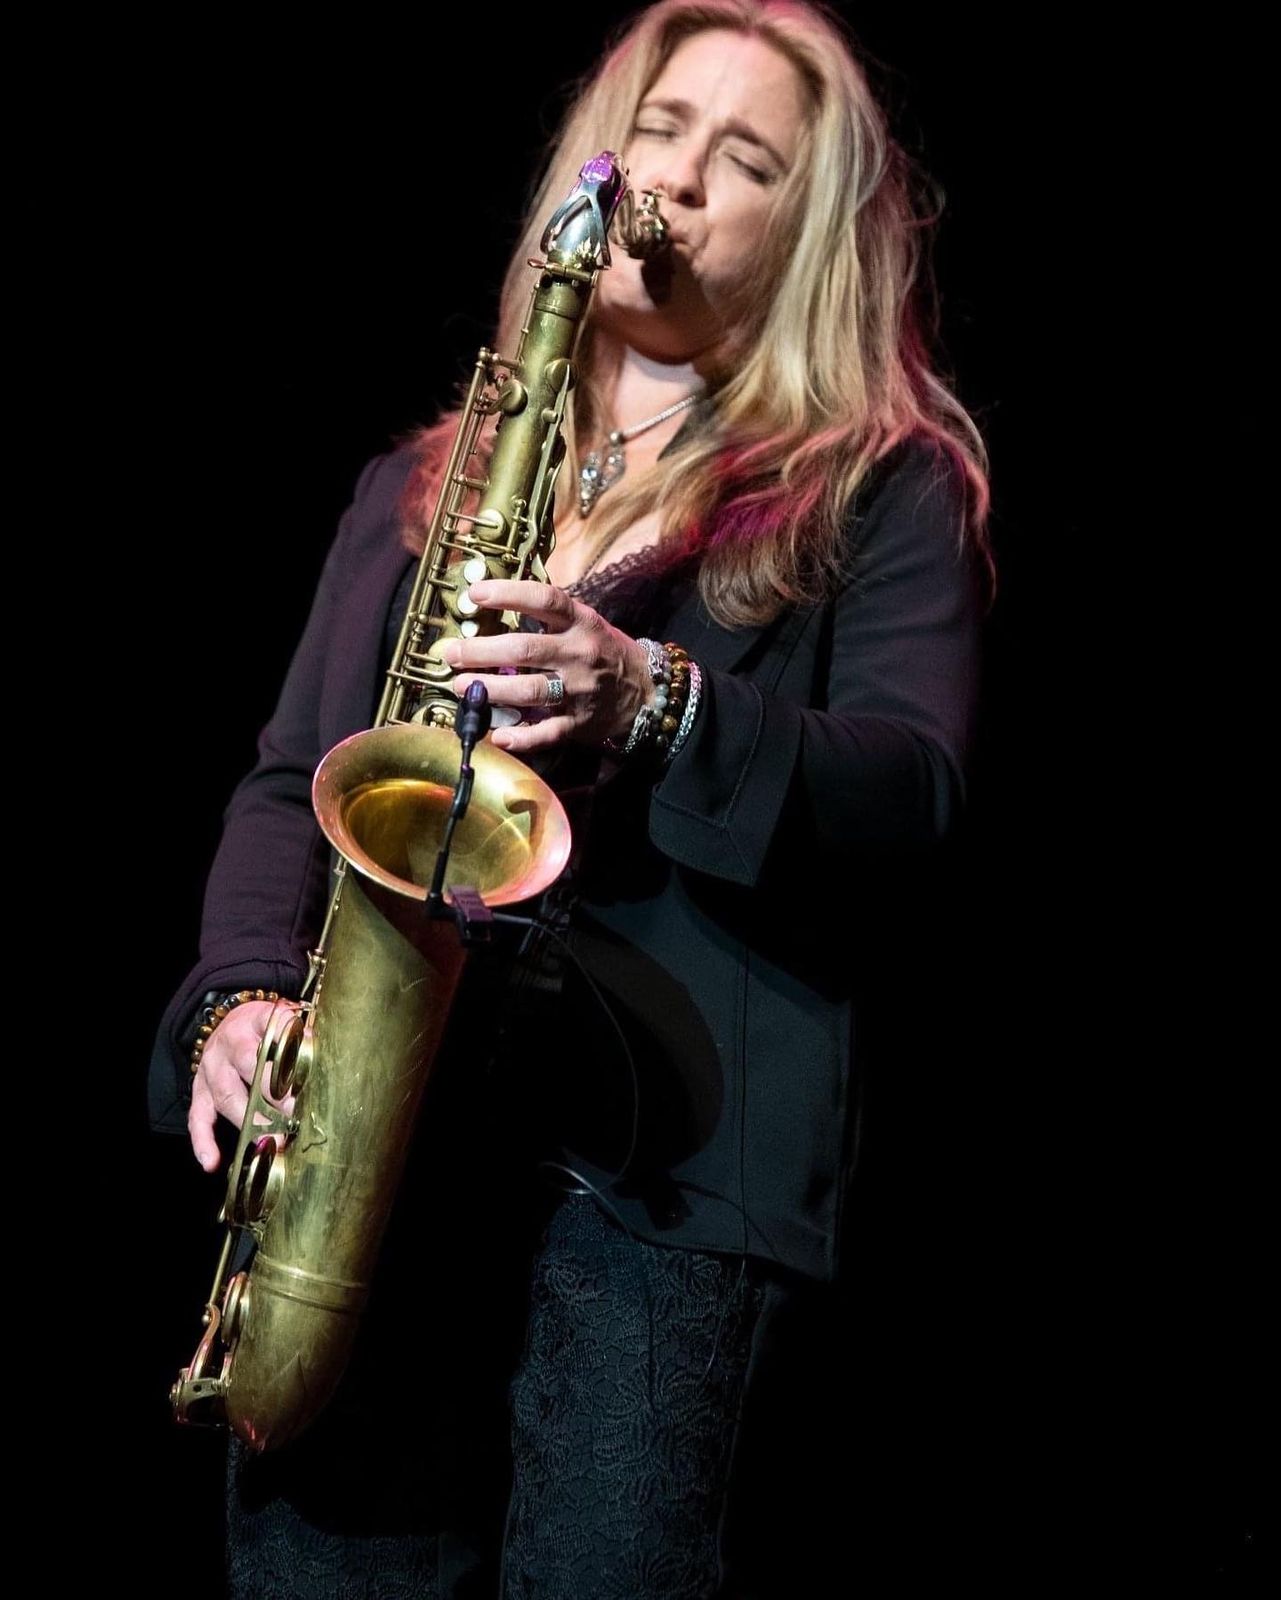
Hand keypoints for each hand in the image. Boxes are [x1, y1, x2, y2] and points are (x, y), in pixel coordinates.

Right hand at [188, 1001, 292, 1173]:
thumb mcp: (284, 1019)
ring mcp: (211, 1069)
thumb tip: (316, 1047)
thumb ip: (300, 1033)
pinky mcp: (199, 1090)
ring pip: (226, 1096)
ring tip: (269, 1142)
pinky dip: (203, 1141)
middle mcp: (229, 1044)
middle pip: (247, 1069)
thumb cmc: (265, 1027)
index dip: (286, 1060)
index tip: (301, 1082)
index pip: (271, 1038)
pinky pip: (197, 1117)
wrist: (231, 1023)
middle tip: (292, 1118)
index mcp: (254, 1021)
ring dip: (249, 1122)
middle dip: (271, 1096)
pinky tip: (212, 1161)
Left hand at [440, 580, 653, 754]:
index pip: (545, 600)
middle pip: (526, 649)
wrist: (645, 692)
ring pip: (531, 691)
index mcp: (582, 623)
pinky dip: (522, 737)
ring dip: (491, 690)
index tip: (474, 594)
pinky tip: (497, 735)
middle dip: (482, 652)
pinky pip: (548, 732)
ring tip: (461, 687)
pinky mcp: (579, 723)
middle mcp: (580, 654)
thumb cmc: (604, 650)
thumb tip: (493, 599)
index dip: (508, 594)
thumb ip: (548, 615)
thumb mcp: (585, 622)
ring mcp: (580, 691)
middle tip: (451, 653)